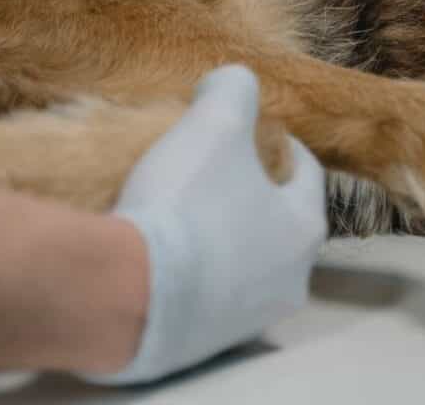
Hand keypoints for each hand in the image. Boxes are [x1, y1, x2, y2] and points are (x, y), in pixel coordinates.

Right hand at [86, 65, 326, 384]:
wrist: (118, 292)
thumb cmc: (184, 203)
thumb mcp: (215, 123)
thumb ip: (234, 88)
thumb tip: (232, 80)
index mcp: (304, 230)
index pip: (306, 175)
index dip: (281, 146)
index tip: (258, 133)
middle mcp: (287, 282)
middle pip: (276, 221)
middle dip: (251, 191)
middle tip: (218, 167)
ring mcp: (244, 319)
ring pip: (242, 260)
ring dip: (221, 233)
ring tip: (187, 205)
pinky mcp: (198, 345)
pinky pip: (203, 294)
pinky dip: (191, 268)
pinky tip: (162, 248)